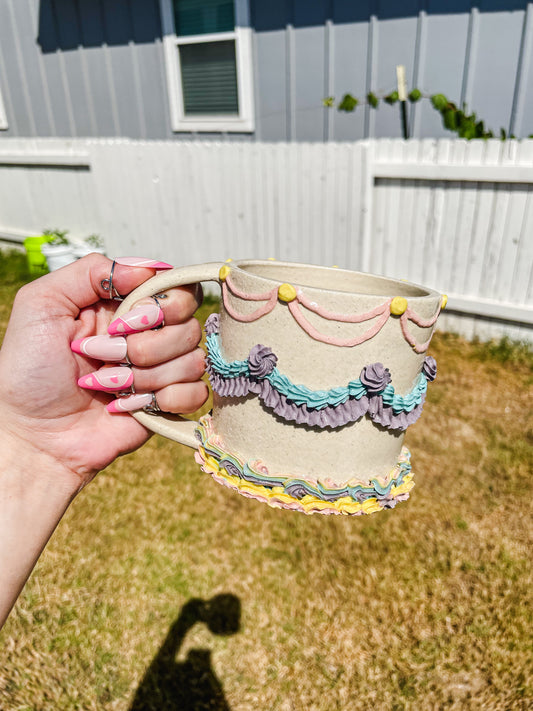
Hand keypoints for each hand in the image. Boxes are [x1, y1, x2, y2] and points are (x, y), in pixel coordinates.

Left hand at [0, 254, 207, 491]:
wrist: (33, 436)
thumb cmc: (28, 372)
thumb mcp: (42, 304)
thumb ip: (90, 271)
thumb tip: (149, 268)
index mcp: (124, 306)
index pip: (176, 288)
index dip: (161, 304)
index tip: (123, 321)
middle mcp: (148, 334)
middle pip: (189, 323)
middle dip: (145, 345)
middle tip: (103, 356)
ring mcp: (161, 369)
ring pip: (192, 359)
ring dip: (144, 376)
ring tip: (106, 385)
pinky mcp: (168, 403)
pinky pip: (196, 393)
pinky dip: (162, 400)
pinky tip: (126, 406)